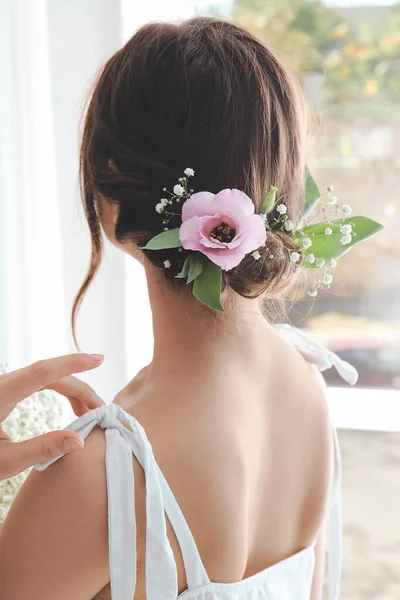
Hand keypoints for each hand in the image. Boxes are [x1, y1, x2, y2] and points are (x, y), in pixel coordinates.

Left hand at [0, 353, 104, 479]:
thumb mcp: (2, 462)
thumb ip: (40, 450)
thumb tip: (79, 441)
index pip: (42, 371)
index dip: (73, 363)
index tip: (98, 359)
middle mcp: (2, 384)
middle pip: (49, 375)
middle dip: (80, 388)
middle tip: (101, 411)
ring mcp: (4, 386)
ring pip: (45, 378)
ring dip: (71, 390)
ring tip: (89, 413)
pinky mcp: (4, 392)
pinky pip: (37, 382)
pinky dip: (58, 390)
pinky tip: (71, 406)